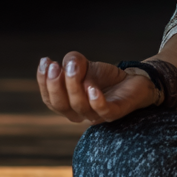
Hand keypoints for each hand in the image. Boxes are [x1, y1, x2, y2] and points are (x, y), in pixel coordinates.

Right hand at [37, 51, 155, 123]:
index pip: (50, 98)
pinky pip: (103, 111)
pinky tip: (91, 88)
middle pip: (61, 105)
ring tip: (73, 66)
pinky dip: (96, 101)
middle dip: (54, 85)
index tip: (45, 61)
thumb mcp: (84, 66)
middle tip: (55, 66)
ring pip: (80, 106)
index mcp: (68, 105)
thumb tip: (68, 63)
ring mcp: (97, 115)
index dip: (44, 82)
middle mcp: (79, 113)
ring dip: (73, 86)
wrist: (132, 81)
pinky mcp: (115, 112)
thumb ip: (72, 62)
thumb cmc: (103, 77)